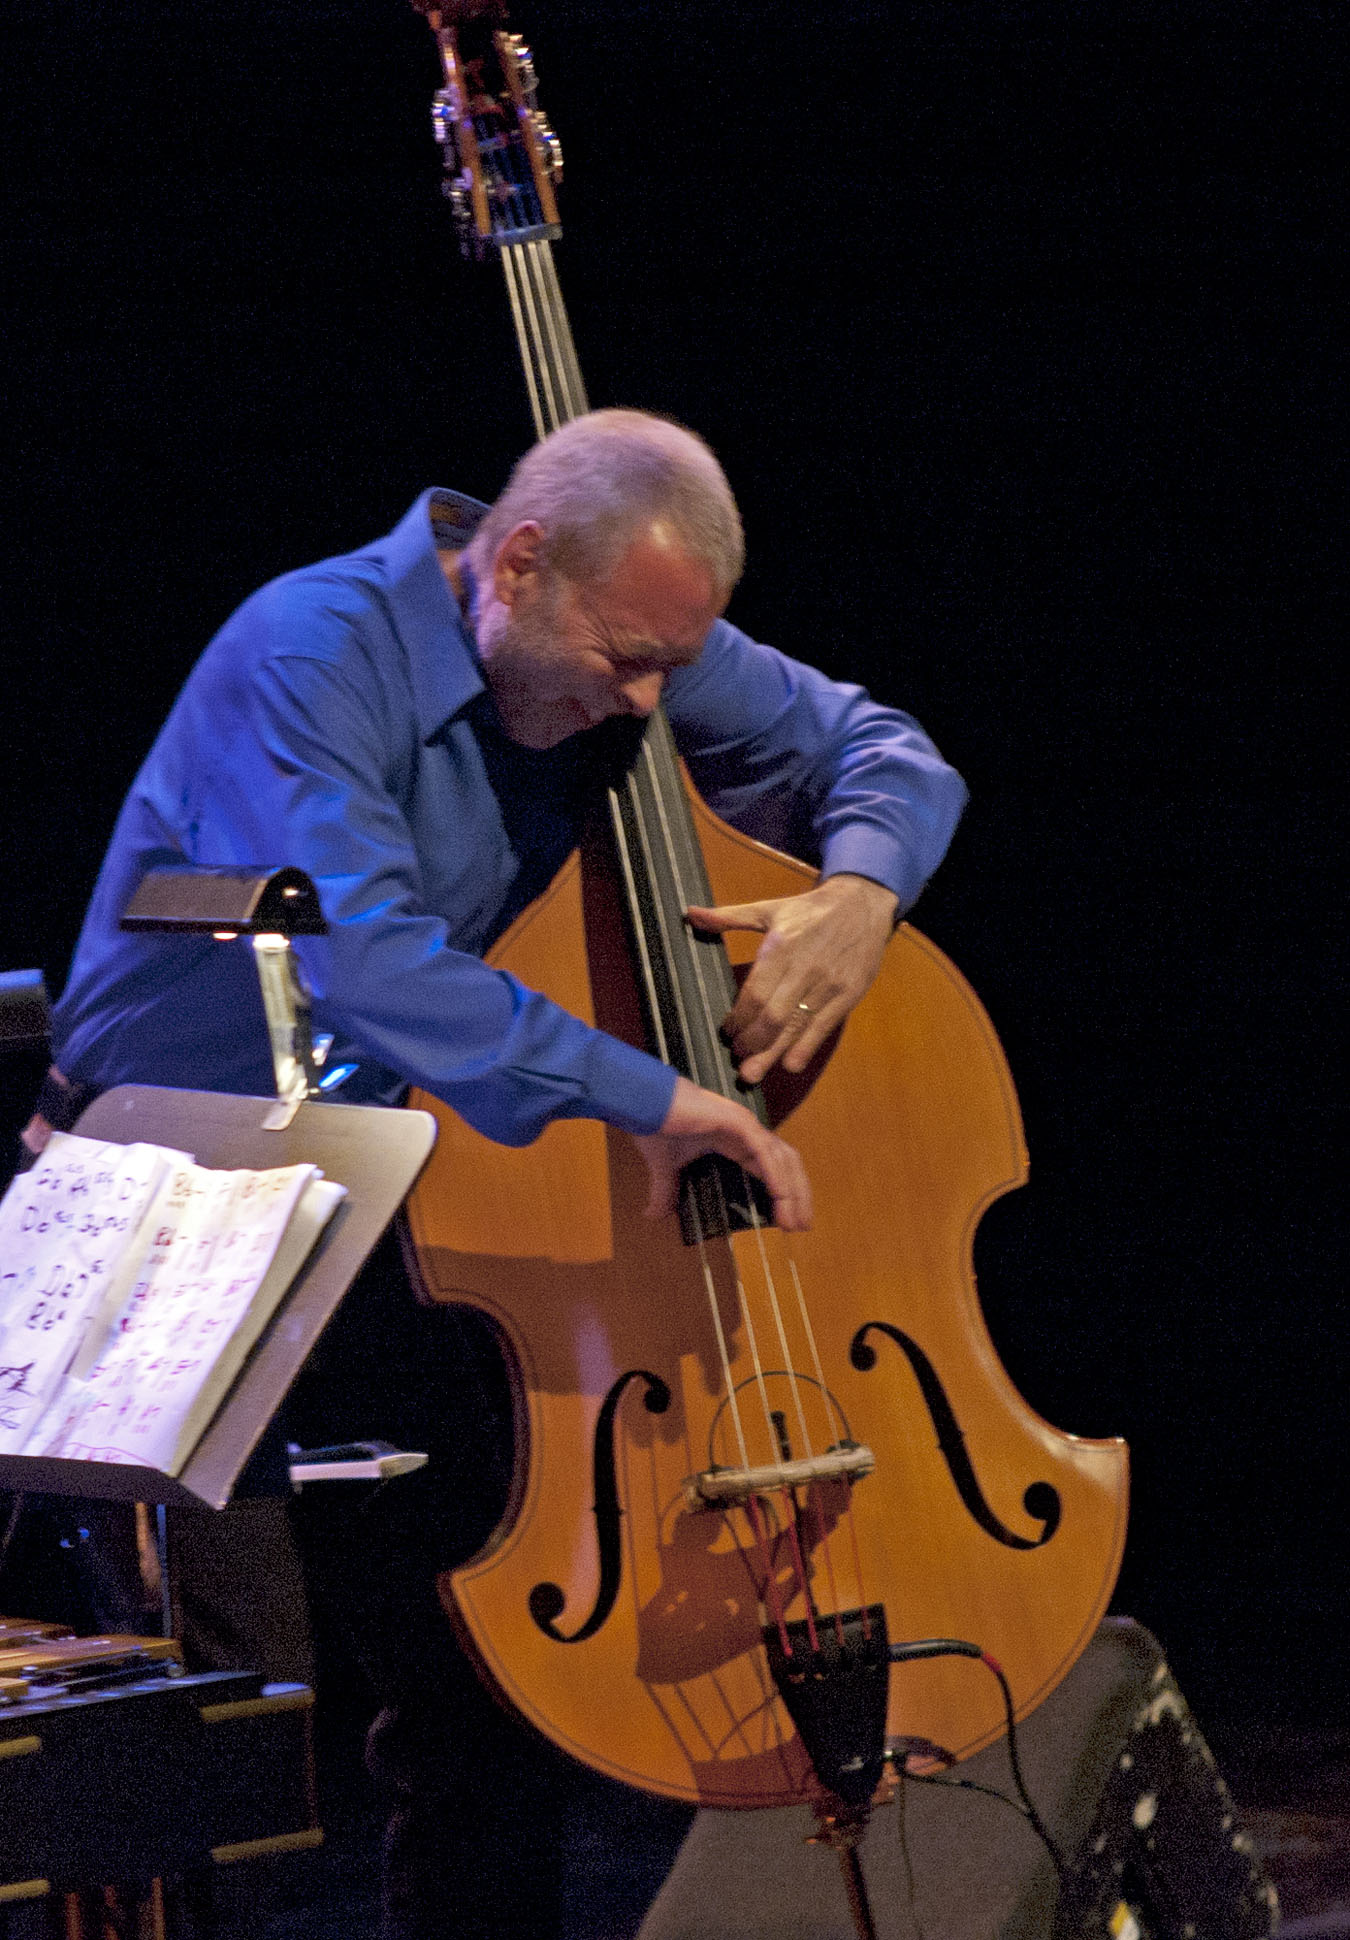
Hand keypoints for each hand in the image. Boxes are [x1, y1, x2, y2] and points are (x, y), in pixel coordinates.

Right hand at [632, 1076, 812, 1230]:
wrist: (643, 1102)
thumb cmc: (655, 1124)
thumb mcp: (664, 1167)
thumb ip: (666, 1191)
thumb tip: (653, 1215)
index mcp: (736, 1140)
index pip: (772, 1168)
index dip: (785, 1193)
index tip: (789, 1221)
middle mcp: (747, 1132)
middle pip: (787, 1164)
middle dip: (798, 1196)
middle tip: (802, 1226)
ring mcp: (745, 1125)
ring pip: (783, 1159)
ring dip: (793, 1191)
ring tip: (795, 1220)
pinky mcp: (737, 1121)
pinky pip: (764, 1151)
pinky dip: (776, 1174)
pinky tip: (781, 1195)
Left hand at [685, 873, 897, 1083]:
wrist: (862, 904)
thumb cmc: (810, 910)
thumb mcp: (769, 909)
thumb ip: (729, 917)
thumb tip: (689, 914)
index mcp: (781, 947)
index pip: (755, 993)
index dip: (738, 1018)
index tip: (727, 1031)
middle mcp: (804, 968)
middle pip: (773, 1016)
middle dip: (751, 1043)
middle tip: (737, 1058)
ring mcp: (828, 984)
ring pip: (796, 1026)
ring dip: (772, 1053)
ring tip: (752, 1074)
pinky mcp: (848, 994)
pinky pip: (824, 1027)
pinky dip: (806, 1048)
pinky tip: (790, 1064)